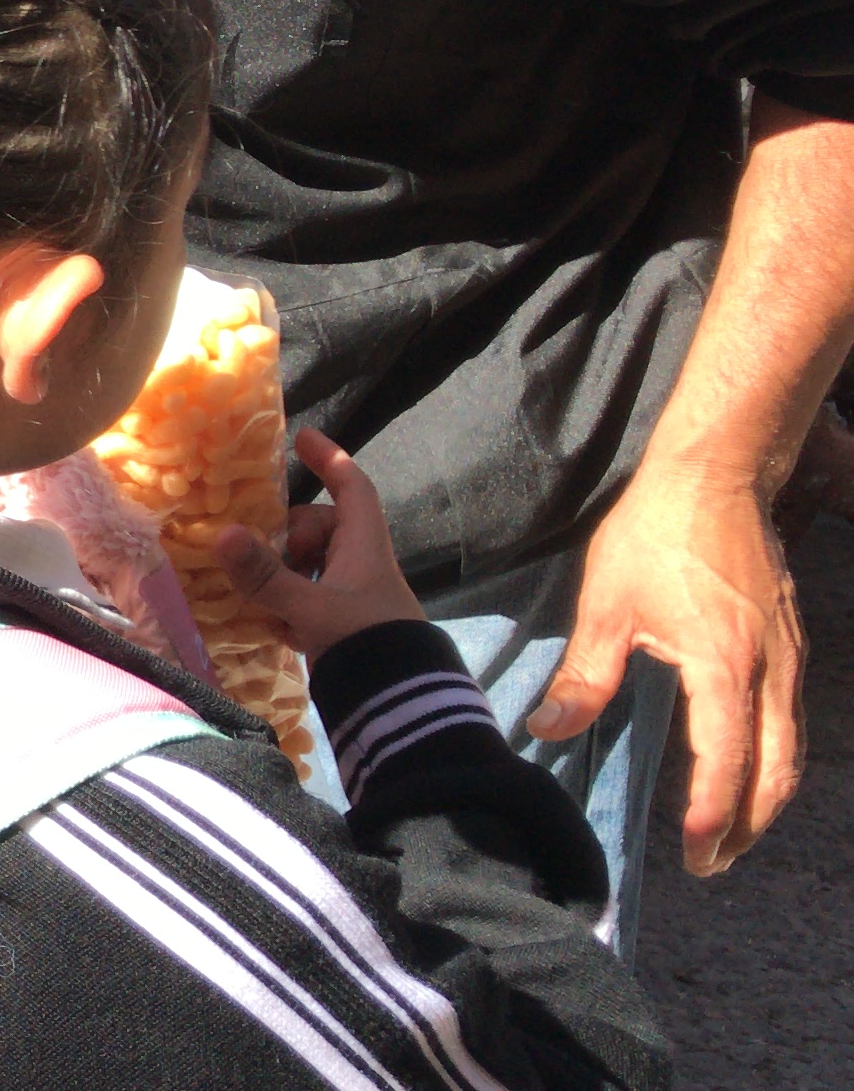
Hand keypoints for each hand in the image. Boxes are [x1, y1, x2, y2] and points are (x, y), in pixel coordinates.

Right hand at [217, 429, 425, 656]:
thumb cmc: (364, 641)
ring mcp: (353, 598)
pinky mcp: (342, 627)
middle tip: (260, 548)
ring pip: (312, 566)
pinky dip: (287, 603)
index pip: (352, 488)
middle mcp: (361, 566)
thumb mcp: (309, 607)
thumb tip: (221, 533)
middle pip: (322, 527)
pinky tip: (268, 622)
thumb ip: (265, 575)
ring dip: (283, 572)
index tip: (303, 437)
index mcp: (363, 547)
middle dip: (289, 533)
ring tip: (256, 590)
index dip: (331, 460)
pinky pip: (309, 599)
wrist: (398, 703)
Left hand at [529, 451, 803, 875]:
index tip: (694, 853)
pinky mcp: (791, 642)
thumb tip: (548, 728)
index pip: (726, 761)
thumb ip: (584, 674)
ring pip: (791, 748)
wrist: (715, 478)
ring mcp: (789, 656)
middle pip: (776, 771)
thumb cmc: (655, 535)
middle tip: (713, 862)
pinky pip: (790, 717)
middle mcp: (770, 670)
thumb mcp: (605, 605)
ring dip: (766, 798)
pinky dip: (775, 759)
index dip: (712, 814)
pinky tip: (749, 769)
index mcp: (724, 666)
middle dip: (748, 825)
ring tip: (731, 833)